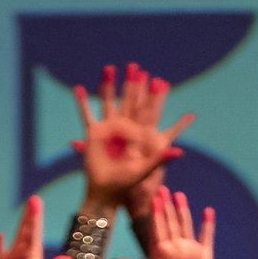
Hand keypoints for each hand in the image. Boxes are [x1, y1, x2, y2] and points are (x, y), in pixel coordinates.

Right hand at [72, 62, 190, 203]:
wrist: (107, 192)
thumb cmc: (127, 184)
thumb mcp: (145, 170)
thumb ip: (160, 159)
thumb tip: (179, 152)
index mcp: (138, 134)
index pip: (147, 111)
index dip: (153, 96)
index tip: (159, 80)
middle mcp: (123, 128)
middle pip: (129, 100)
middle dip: (132, 84)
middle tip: (134, 66)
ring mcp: (108, 129)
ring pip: (108, 101)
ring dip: (108, 84)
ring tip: (108, 67)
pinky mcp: (92, 134)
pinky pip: (86, 114)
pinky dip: (82, 102)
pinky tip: (77, 88)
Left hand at [143, 189, 217, 258]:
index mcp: (160, 254)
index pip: (157, 229)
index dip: (155, 214)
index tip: (153, 198)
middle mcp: (175, 249)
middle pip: (169, 223)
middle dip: (165, 207)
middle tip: (162, 189)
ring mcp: (190, 251)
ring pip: (185, 226)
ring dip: (182, 211)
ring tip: (179, 195)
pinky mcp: (204, 257)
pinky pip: (206, 238)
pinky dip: (207, 225)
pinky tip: (207, 211)